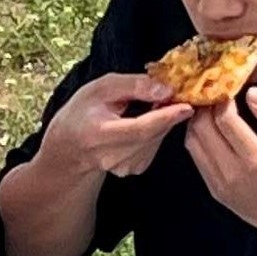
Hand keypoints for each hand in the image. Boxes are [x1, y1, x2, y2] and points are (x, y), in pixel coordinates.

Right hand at [41, 70, 194, 180]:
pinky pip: (154, 146)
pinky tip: (142, 124)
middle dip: (167, 113)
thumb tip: (165, 89)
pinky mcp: (132, 170)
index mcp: (99, 133)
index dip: (165, 117)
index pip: (139, 128)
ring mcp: (122, 167)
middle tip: (169, 95)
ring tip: (146, 108)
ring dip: (161, 122)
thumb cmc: (84, 111)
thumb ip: (133, 85)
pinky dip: (155, 132)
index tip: (186, 106)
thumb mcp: (102, 87)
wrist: (70, 145)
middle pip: (152, 134)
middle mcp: (110, 156)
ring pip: (156, 140)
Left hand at [183, 88, 256, 254]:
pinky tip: (212, 130)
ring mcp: (220, 185)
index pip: (224, 119)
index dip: (223, 97)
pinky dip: (199, 139)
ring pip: (193, 143)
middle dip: (206, 105)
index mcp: (254, 159)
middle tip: (217, 92)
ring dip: (198, 121)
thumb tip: (251, 93)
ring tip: (213, 108)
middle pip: (202, 128)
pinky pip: (197, 159)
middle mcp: (231, 173)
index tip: (231, 86)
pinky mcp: (216, 192)